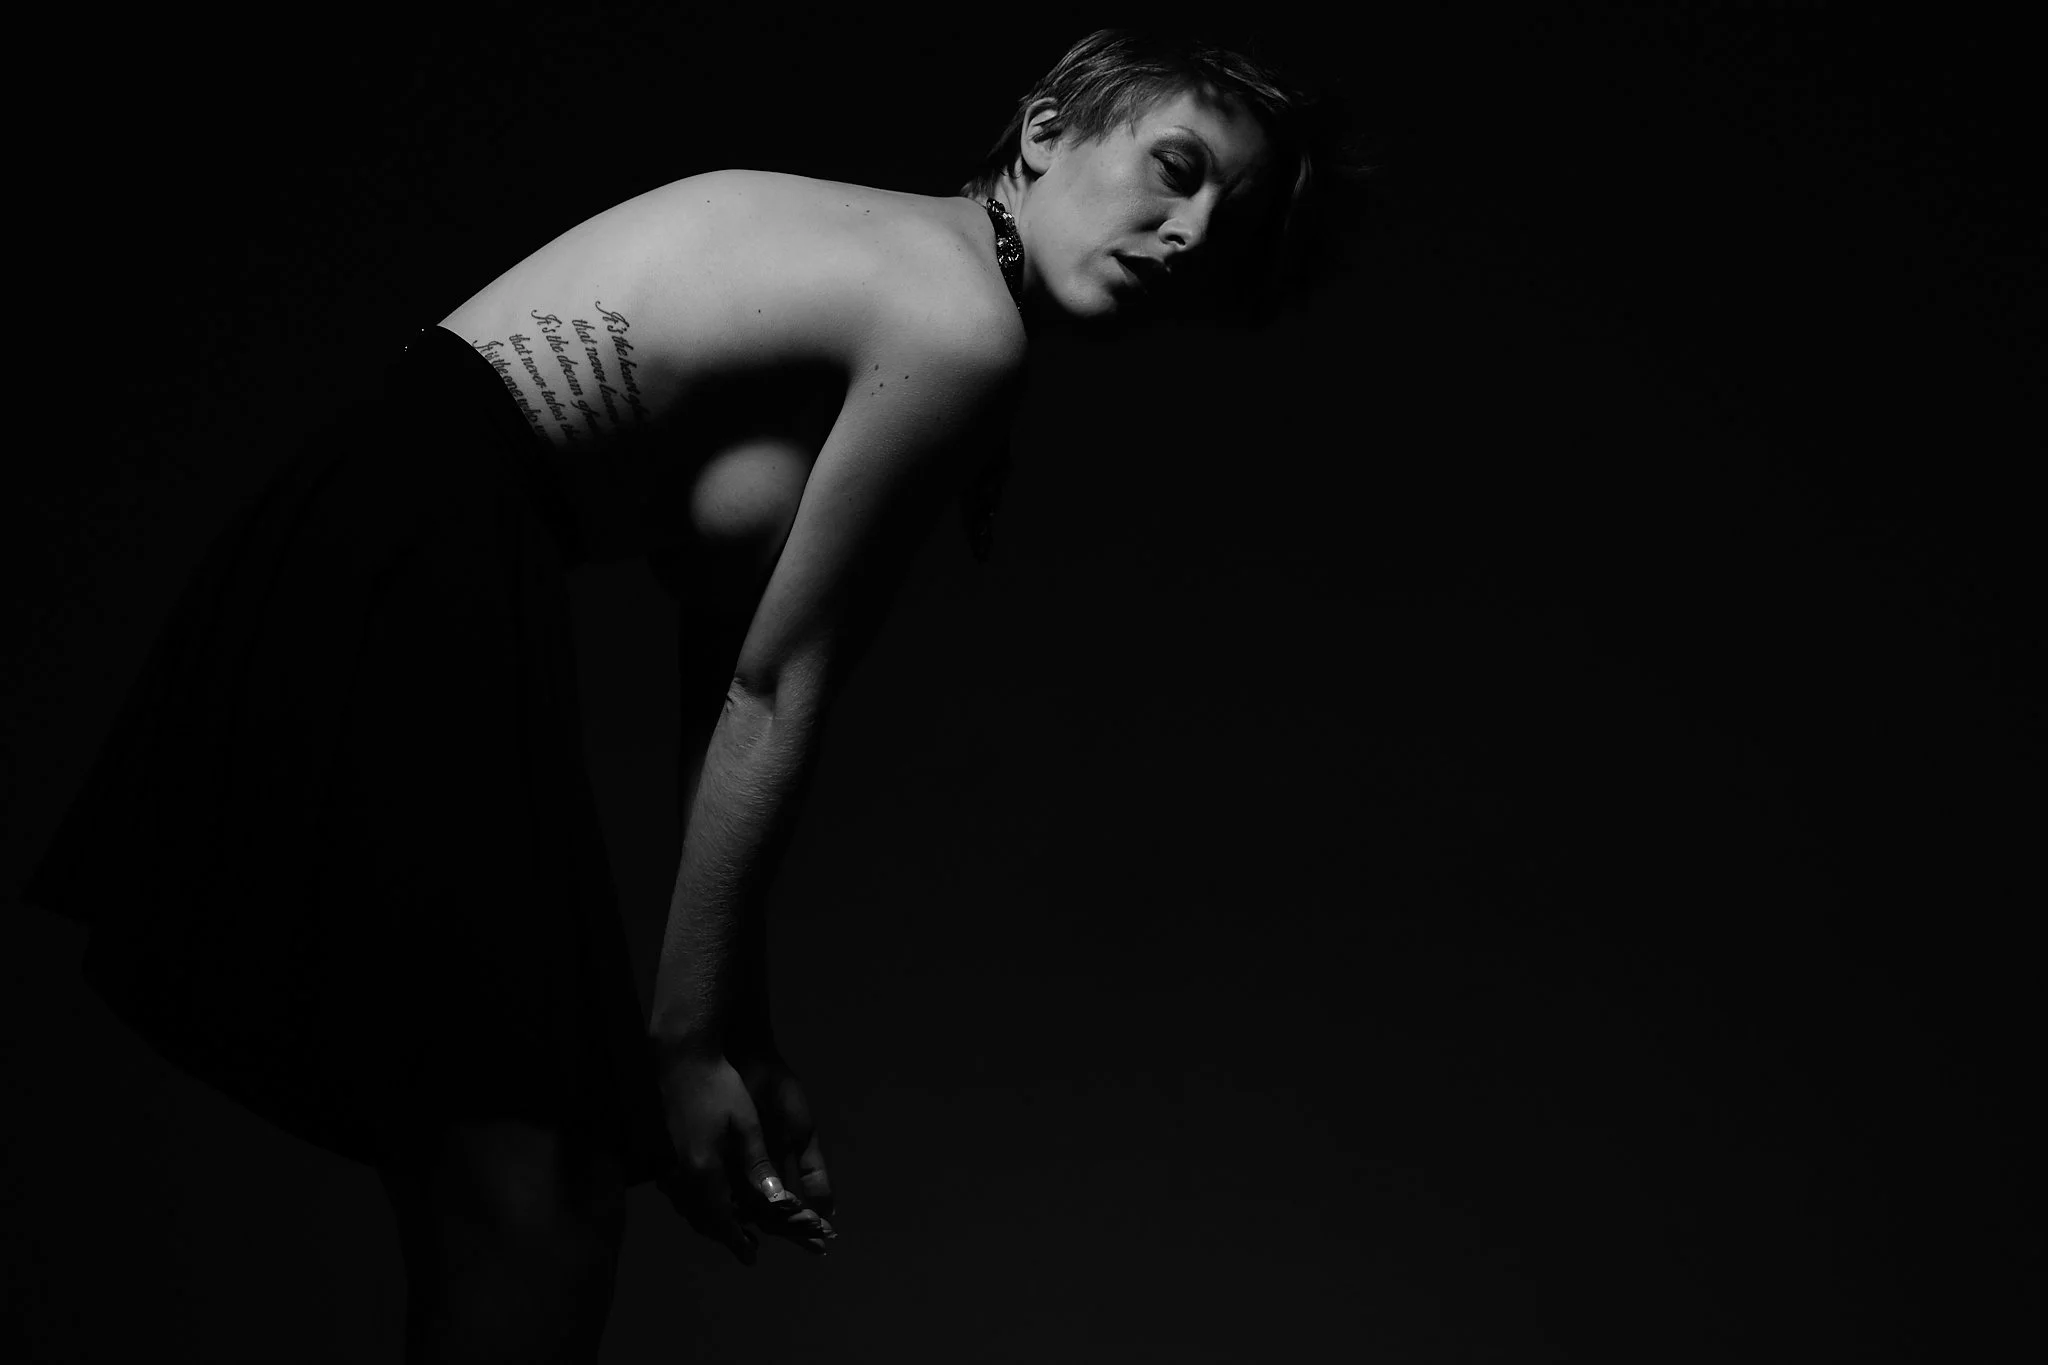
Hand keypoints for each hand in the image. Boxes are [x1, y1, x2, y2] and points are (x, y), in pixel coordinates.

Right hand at [655, 1048, 836, 1266]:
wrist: (679, 1057)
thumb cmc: (718, 1085)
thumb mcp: (745, 1125)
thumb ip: (757, 1166)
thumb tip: (776, 1202)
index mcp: (703, 1170)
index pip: (720, 1219)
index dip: (736, 1240)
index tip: (751, 1258)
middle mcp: (681, 1173)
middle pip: (701, 1219)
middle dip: (724, 1236)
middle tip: (746, 1247)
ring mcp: (667, 1163)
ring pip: (687, 1207)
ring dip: (709, 1222)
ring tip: (730, 1228)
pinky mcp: (662, 1152)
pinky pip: (678, 1192)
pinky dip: (694, 1204)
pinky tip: (706, 1199)